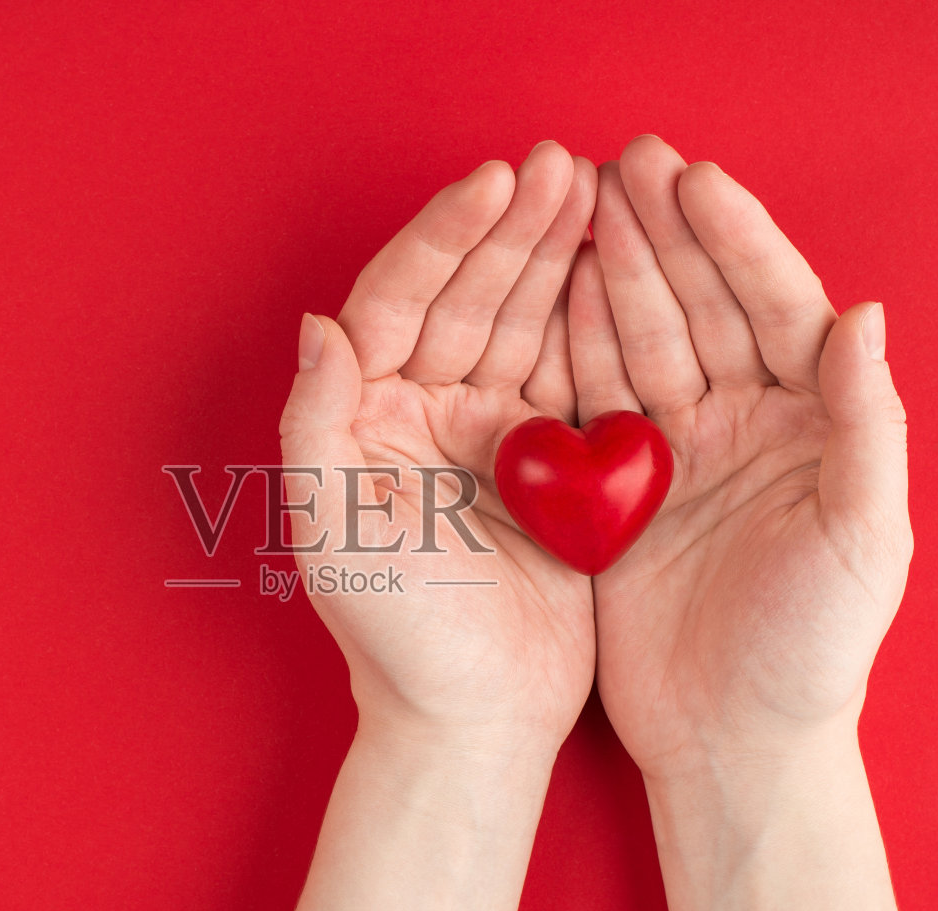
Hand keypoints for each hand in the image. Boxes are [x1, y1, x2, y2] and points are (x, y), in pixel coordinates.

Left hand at [279, 141, 598, 753]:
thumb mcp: (335, 533)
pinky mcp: (548, 462)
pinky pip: (570, 372)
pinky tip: (621, 267)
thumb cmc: (394, 637)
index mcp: (364, 417)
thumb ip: (316, 427)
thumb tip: (319, 324)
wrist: (475, 719)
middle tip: (563, 164)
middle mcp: (421, 412)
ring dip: (554, 258)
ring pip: (521, 323)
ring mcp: (487, 433)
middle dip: (510, 230)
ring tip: (598, 191)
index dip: (444, 239)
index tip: (494, 183)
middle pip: (465, 298)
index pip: (399, 302)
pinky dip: (593, 320)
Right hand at [571, 135, 912, 781]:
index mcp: (809, 426)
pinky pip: (587, 401)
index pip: (777, 311)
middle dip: (662, 235)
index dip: (737, 244)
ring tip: (573, 204)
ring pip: (637, 342)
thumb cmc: (813, 652)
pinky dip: (566, 345)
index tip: (694, 182)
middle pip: (700, 309)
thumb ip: (871, 428)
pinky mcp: (612, 492)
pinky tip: (543, 292)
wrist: (731, 742)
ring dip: (608, 273)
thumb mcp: (862, 541)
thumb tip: (866, 316)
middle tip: (620, 164)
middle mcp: (741, 425)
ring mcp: (672, 454)